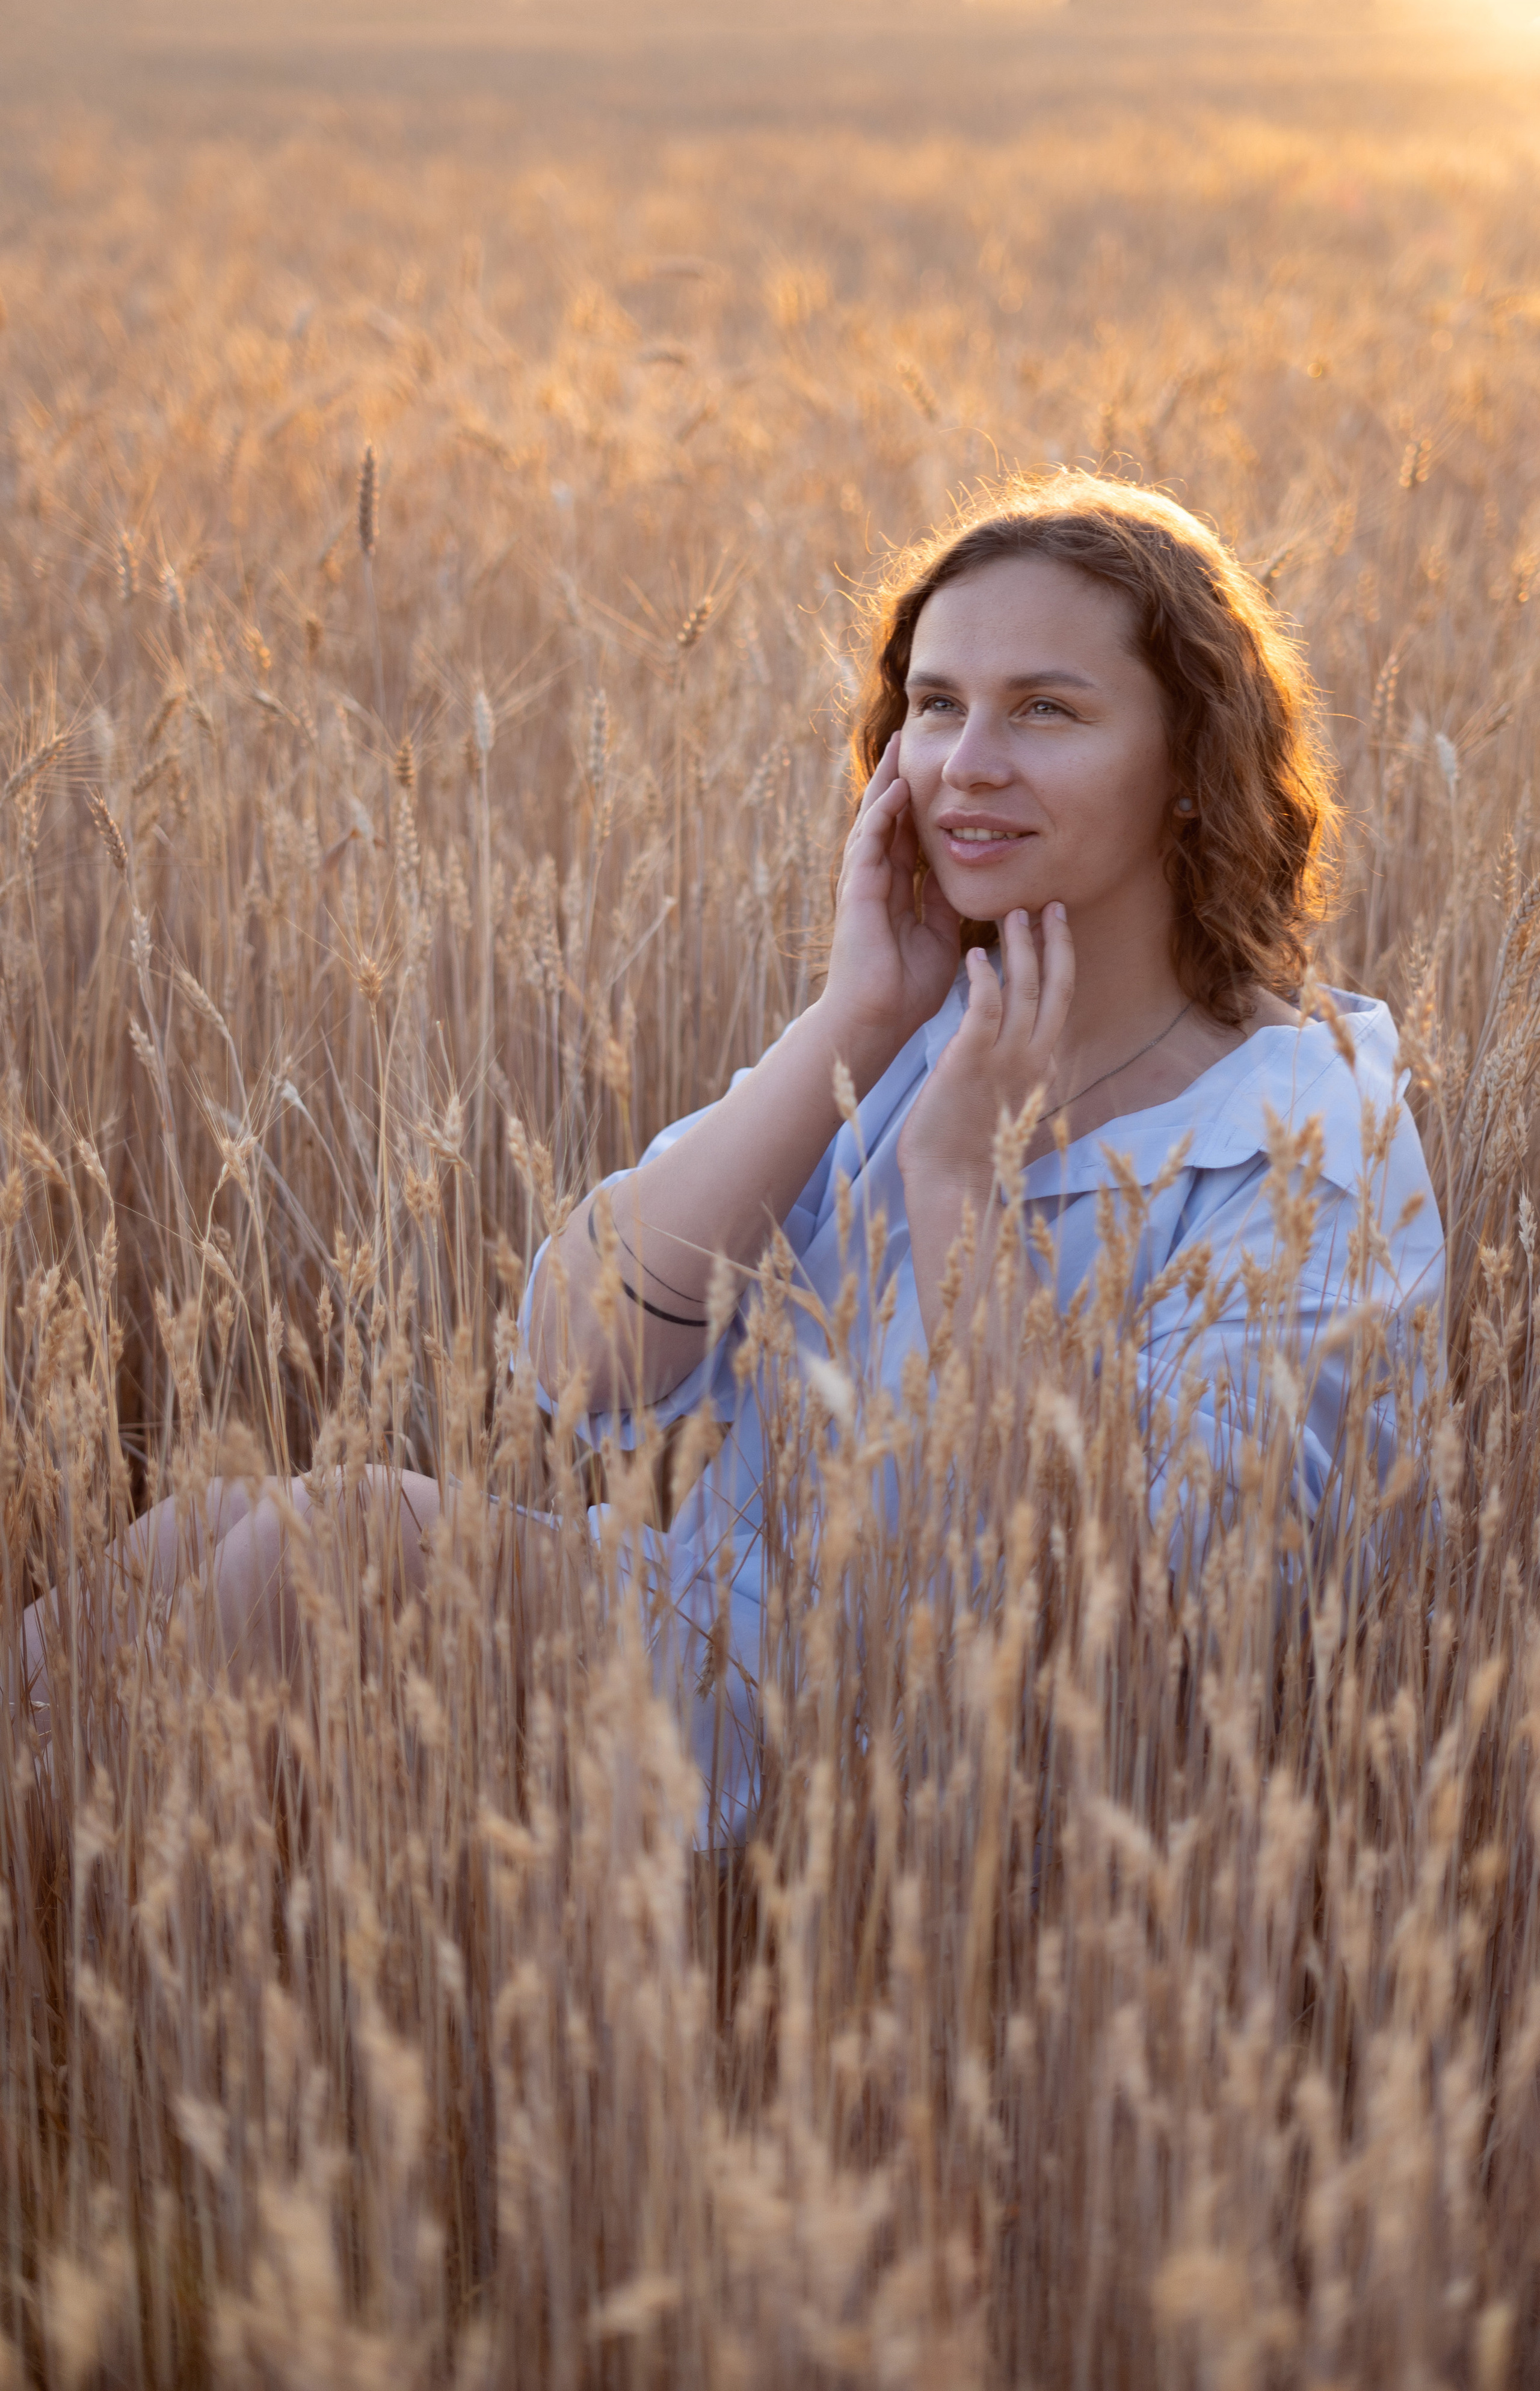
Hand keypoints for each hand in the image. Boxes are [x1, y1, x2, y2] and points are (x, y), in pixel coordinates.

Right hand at [818, 734, 963, 1070]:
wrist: (878, 1020)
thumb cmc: (906, 990)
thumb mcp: (940, 937)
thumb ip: (945, 904)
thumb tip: (962, 876)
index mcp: (895, 892)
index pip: (905, 836)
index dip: (917, 804)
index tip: (932, 773)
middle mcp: (875, 882)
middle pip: (885, 819)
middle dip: (896, 780)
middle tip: (908, 741)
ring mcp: (862, 884)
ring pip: (873, 821)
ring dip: (885, 784)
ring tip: (899, 747)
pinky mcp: (856, 892)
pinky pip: (868, 842)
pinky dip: (881, 814)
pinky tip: (896, 788)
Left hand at [897, 904, 1075, 1197]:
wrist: (952, 1182)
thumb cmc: (968, 1145)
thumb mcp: (1001, 1098)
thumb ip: (1012, 1066)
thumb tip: (1017, 1046)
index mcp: (1042, 1063)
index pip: (1061, 998)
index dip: (1062, 958)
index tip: (1057, 925)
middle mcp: (1033, 1057)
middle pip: (1055, 985)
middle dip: (1054, 940)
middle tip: (1048, 902)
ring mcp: (1005, 1058)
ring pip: (1023, 988)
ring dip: (1019, 947)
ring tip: (1011, 913)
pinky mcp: (970, 1060)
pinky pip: (985, 1006)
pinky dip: (984, 976)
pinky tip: (973, 953)